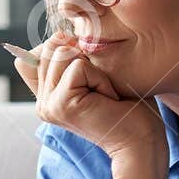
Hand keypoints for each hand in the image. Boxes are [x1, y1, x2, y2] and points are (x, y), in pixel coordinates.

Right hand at [11, 33, 163, 160]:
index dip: (66, 51)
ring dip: (94, 69)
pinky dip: (100, 78)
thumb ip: (71, 58)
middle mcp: (42, 102)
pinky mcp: (61, 104)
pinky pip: (79, 66)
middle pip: (52, 48)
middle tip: (101, 89)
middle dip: (84, 59)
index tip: (90, 78)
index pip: (38, 53)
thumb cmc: (126, 108)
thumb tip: (60, 36)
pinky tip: (108, 100)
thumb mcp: (96, 75)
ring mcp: (48, 105)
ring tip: (104, 94)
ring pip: (63, 53)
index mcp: (46, 97)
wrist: (140, 142)